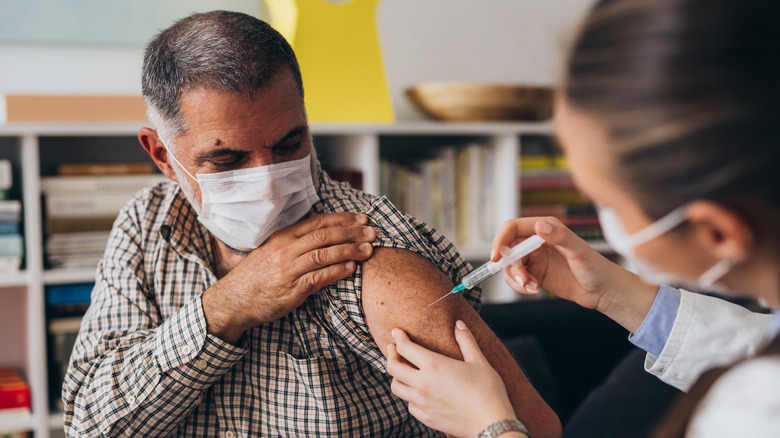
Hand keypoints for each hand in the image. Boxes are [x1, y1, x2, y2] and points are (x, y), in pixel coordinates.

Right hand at [203, 212, 375, 341]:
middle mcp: (285, 250)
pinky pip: (318, 278)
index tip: (362, 219)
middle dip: (352, 233)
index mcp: (282, 237)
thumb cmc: (255, 276)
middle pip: (325, 236)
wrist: (233, 300)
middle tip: (373, 232)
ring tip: (369, 250)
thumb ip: (294, 239)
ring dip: (349, 251)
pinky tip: (351, 268)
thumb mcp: (271, 250)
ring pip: (324, 255)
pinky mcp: (291, 291)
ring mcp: (288, 270)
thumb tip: (320, 225)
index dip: (342, 219)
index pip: (317, 222)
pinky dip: (336, 271)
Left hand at [387, 321, 517, 437]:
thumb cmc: (488, 391)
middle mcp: (422, 384)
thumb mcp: (479, 361)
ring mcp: (422, 403)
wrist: (492, 424)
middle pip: (393, 367)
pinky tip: (417, 391)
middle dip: (391, 354)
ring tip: (403, 370)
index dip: (398, 337)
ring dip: (397, 376)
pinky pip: (409, 404)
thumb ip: (466, 340)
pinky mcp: (425, 418)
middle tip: (394, 348)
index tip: (397, 332)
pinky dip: (409, 395)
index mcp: (434, 365)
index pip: (405, 347)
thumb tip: (459, 324)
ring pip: (396, 387)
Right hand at [492, 217, 657, 330]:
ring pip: (510, 266)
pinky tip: (534, 290)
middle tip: (523, 279)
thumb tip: (539, 226)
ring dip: (515, 278)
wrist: (603, 291)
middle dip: (510, 265)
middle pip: (508, 249)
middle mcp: (536, 241)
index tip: (496, 257)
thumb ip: (559, 237)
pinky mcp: (535, 274)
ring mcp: (534, 259)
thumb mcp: (578, 251)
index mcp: (545, 228)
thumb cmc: (596, 267)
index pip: (513, 228)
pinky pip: (516, 279)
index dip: (500, 240)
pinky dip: (520, 286)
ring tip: (532, 287)